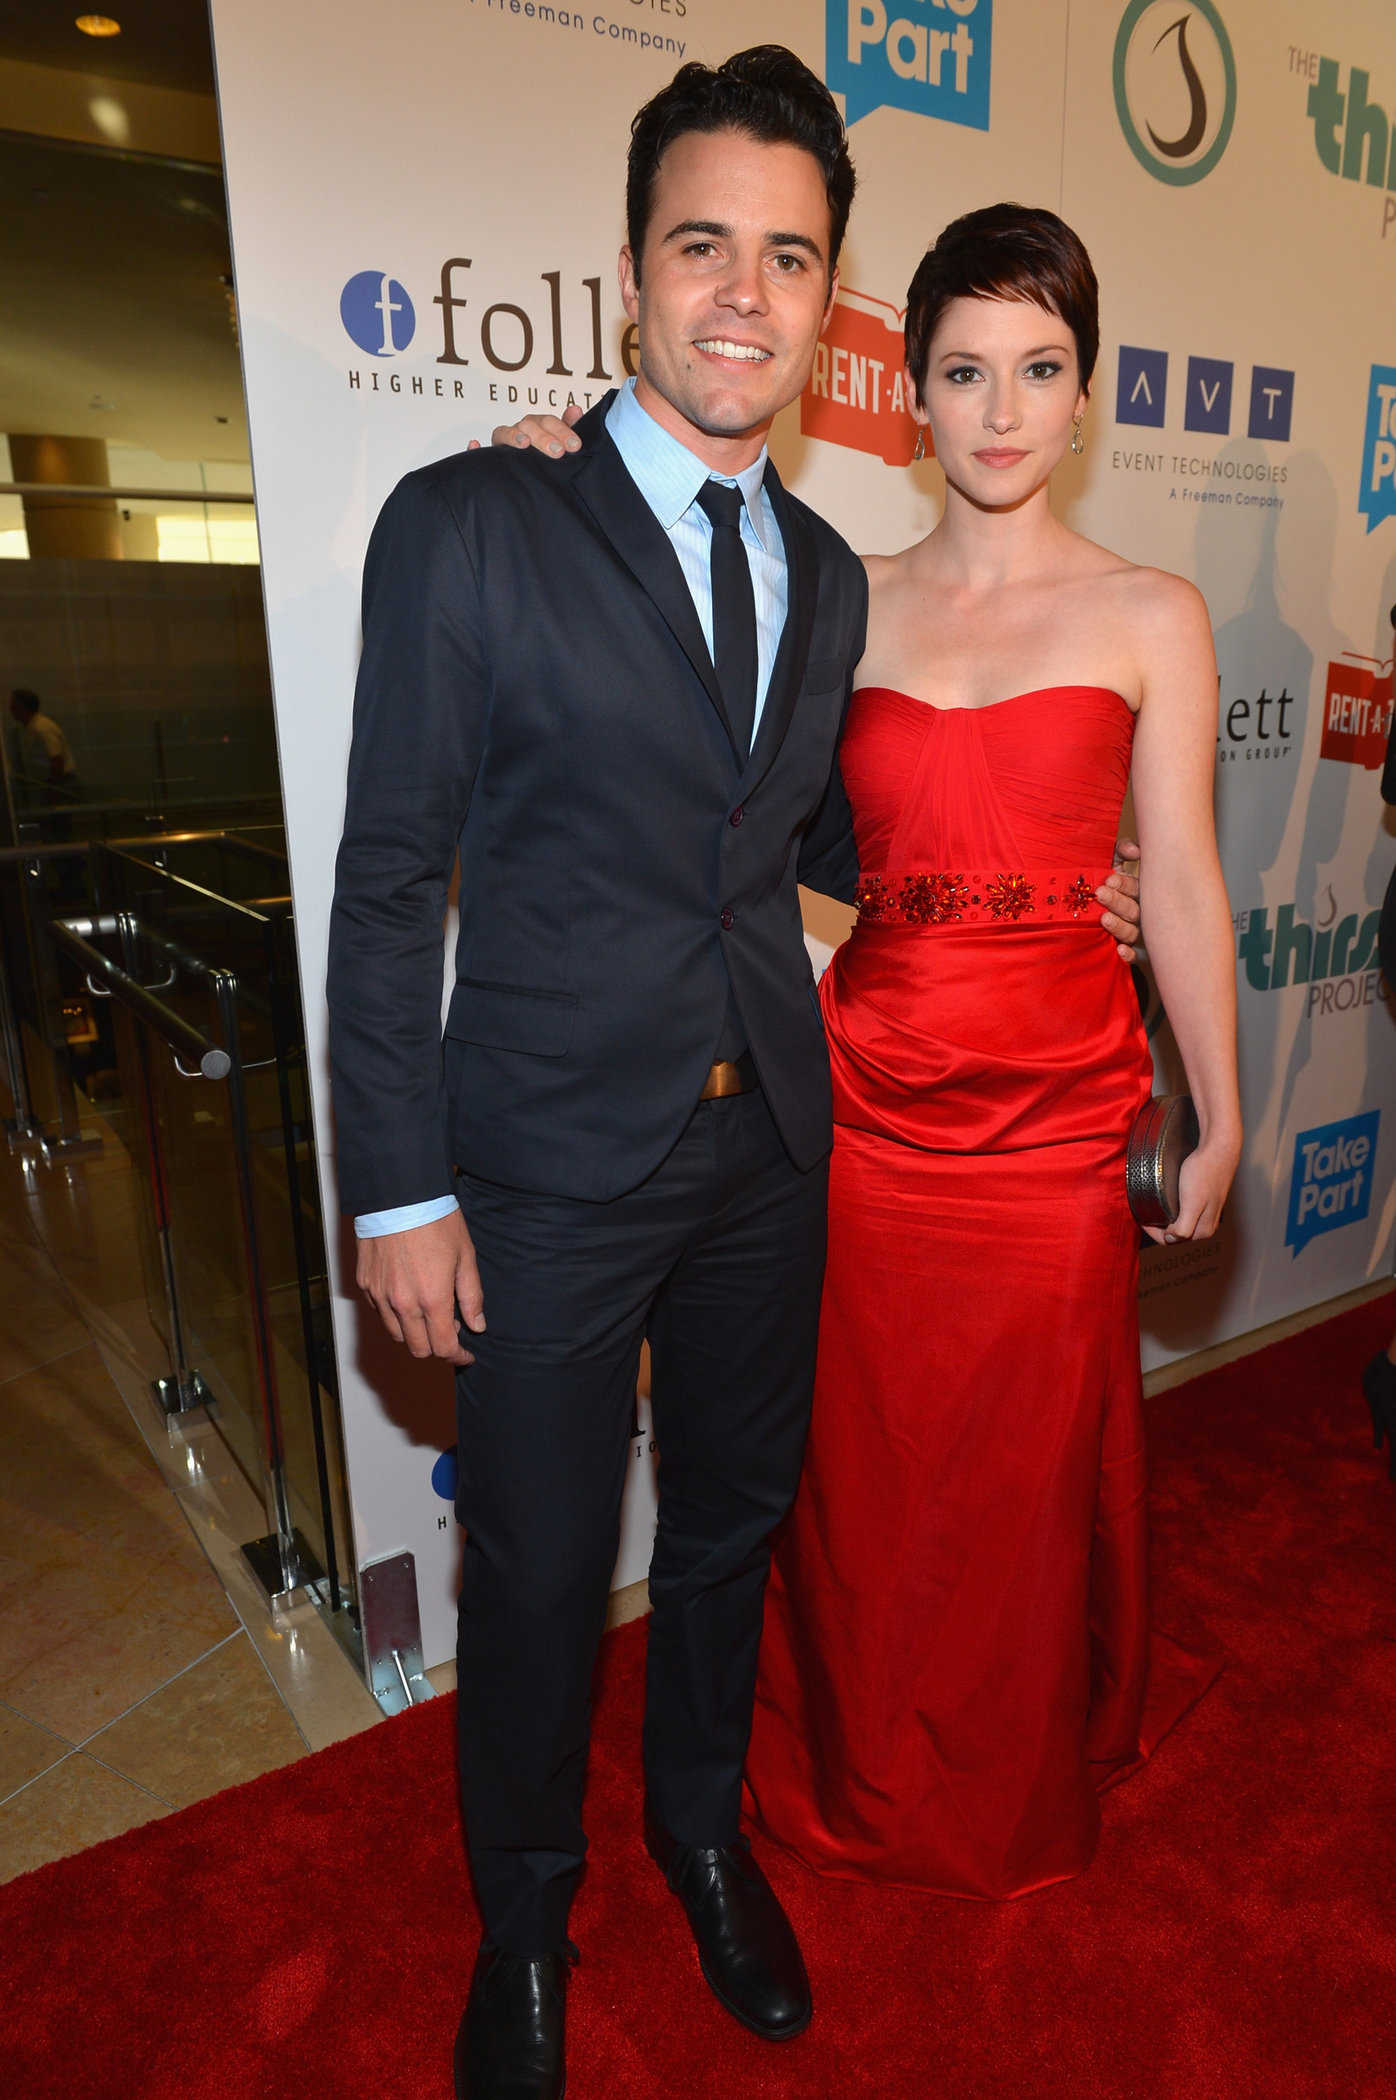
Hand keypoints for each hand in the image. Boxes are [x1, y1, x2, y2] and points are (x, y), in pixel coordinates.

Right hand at [355, 1209, 484, 1365]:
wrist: (399, 1195)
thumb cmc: (435, 1220)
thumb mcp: (466, 1257)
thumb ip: (471, 1296)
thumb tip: (477, 1325)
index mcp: (433, 1299)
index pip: (444, 1347)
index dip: (458, 1356)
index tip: (465, 1354)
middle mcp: (403, 1303)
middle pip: (418, 1348)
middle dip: (436, 1347)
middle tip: (449, 1328)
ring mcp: (381, 1295)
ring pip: (397, 1334)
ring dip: (415, 1332)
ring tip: (429, 1311)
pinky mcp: (366, 1284)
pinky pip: (381, 1313)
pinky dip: (395, 1314)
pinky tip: (408, 1296)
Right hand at [466, 405, 583, 455]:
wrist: (531, 487)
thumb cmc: (545, 459)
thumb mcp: (560, 445)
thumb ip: (568, 428)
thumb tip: (576, 409)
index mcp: (538, 427)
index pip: (548, 421)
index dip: (561, 430)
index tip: (575, 446)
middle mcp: (520, 432)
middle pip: (528, 425)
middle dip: (543, 438)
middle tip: (558, 453)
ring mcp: (503, 444)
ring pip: (504, 432)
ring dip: (513, 436)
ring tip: (524, 444)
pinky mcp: (489, 459)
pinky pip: (478, 452)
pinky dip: (474, 448)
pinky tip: (474, 444)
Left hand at [1098, 836, 1140, 961]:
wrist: (1078, 906)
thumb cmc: (1096, 880)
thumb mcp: (1106, 860)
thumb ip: (1118, 850)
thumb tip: (1135, 850)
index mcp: (1133, 891)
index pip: (1135, 887)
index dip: (1124, 884)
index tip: (1109, 879)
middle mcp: (1136, 912)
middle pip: (1133, 909)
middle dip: (1118, 901)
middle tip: (1101, 894)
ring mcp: (1133, 932)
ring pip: (1132, 932)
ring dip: (1119, 925)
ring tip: (1104, 918)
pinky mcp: (1128, 950)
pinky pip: (1134, 956)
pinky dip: (1129, 954)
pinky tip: (1119, 950)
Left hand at [1142, 1138, 1237, 1247]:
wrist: (1219, 1148)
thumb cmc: (1204, 1173)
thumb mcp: (1192, 1204)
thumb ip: (1184, 1227)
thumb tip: (1171, 1239)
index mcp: (1204, 1230)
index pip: (1170, 1240)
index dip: (1153, 1232)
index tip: (1141, 1218)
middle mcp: (1207, 1224)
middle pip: (1175, 1233)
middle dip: (1158, 1225)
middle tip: (1143, 1211)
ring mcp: (1208, 1212)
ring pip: (1180, 1221)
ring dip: (1165, 1217)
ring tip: (1152, 1205)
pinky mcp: (1206, 1199)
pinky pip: (1185, 1210)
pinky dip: (1173, 1208)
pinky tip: (1167, 1199)